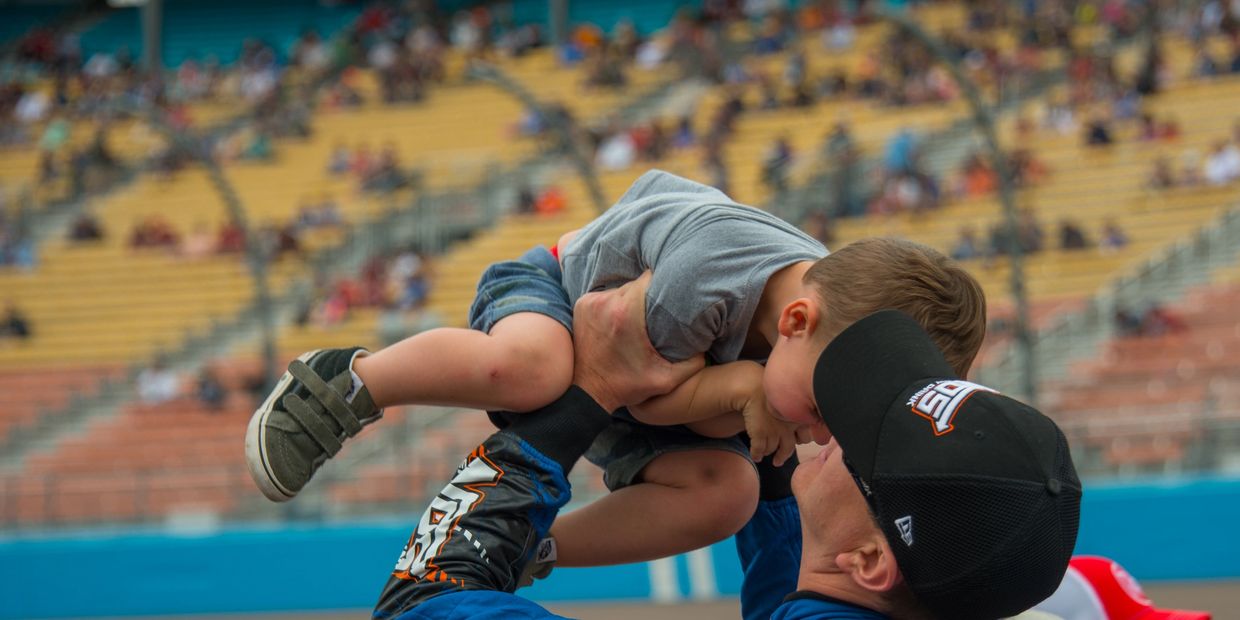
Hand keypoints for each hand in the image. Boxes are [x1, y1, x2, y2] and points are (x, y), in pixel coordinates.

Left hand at [572, 272, 703, 410]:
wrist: (589, 392)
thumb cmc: (627, 386)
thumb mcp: (667, 379)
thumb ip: (693, 361)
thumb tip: (707, 339)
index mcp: (627, 313)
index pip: (650, 277)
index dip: (664, 280)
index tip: (673, 289)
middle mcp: (607, 302)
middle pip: (636, 282)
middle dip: (649, 292)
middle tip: (659, 307)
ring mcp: (591, 302)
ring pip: (621, 287)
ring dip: (632, 297)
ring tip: (640, 315)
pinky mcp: (582, 304)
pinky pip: (606, 294)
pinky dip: (615, 303)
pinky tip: (620, 319)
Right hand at [742, 388, 798, 466]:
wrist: (753, 388)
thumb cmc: (770, 392)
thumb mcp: (788, 401)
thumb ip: (797, 412)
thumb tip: (803, 425)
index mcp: (798, 420)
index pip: (804, 438)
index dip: (799, 441)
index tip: (795, 443)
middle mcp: (788, 428)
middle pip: (788, 448)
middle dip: (782, 456)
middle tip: (778, 462)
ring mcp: (774, 432)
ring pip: (771, 449)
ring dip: (767, 452)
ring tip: (764, 454)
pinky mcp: (760, 435)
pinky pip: (758, 450)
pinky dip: (756, 454)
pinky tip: (755, 456)